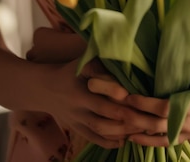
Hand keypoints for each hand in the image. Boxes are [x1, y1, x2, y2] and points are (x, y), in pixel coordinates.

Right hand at [27, 28, 165, 145]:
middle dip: (125, 118)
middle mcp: (78, 107)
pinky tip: (125, 140)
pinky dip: (109, 142)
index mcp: (79, 88)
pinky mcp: (78, 129)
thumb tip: (120, 47)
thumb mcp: (82, 61)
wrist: (44, 88)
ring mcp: (78, 120)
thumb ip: (99, 59)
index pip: (99, 95)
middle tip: (145, 117)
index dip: (115, 96)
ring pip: (100, 130)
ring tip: (139, 128)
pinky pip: (94, 139)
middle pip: (103, 117)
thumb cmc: (70, 70)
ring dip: (120, 131)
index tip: (131, 95)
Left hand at [124, 55, 189, 146]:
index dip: (144, 104)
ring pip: (160, 137)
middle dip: (134, 119)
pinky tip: (140, 139)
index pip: (163, 108)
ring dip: (140, 134)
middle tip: (115, 112)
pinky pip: (169, 141)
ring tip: (121, 131)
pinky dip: (153, 142)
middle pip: (156, 125)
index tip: (128, 97)